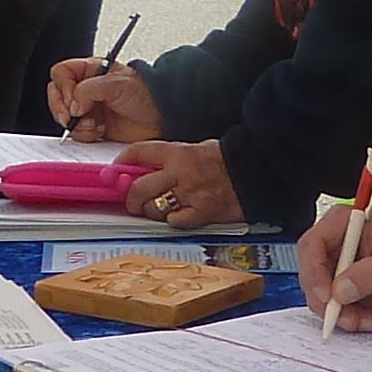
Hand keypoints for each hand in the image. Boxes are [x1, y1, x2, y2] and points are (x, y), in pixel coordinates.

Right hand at [48, 59, 161, 143]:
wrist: (164, 116)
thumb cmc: (148, 94)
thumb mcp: (118, 83)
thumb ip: (88, 90)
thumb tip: (72, 105)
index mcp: (90, 71)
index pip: (61, 73)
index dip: (63, 86)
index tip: (74, 98)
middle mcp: (86, 91)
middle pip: (56, 96)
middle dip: (63, 108)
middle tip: (75, 116)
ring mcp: (89, 110)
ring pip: (64, 118)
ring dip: (77, 124)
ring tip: (96, 123)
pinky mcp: (94, 129)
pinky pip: (76, 134)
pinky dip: (85, 135)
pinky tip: (100, 131)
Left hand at [119, 140, 243, 228]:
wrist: (256, 170)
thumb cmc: (226, 160)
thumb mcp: (196, 149)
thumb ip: (170, 159)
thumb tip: (143, 169)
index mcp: (178, 152)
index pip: (139, 153)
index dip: (121, 163)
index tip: (114, 172)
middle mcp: (180, 173)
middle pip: (138, 188)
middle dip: (132, 199)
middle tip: (134, 203)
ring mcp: (190, 194)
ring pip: (154, 208)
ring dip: (153, 212)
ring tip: (162, 209)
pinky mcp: (201, 212)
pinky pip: (174, 222)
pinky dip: (174, 221)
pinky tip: (181, 215)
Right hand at [297, 209, 371, 332]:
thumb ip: (369, 274)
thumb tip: (340, 290)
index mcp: (341, 225)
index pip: (311, 248)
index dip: (314, 275)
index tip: (328, 297)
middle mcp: (334, 248)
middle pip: (311, 280)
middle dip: (331, 305)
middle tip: (354, 317)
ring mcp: (337, 271)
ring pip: (324, 302)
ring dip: (348, 317)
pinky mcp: (344, 292)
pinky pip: (340, 313)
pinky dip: (358, 321)